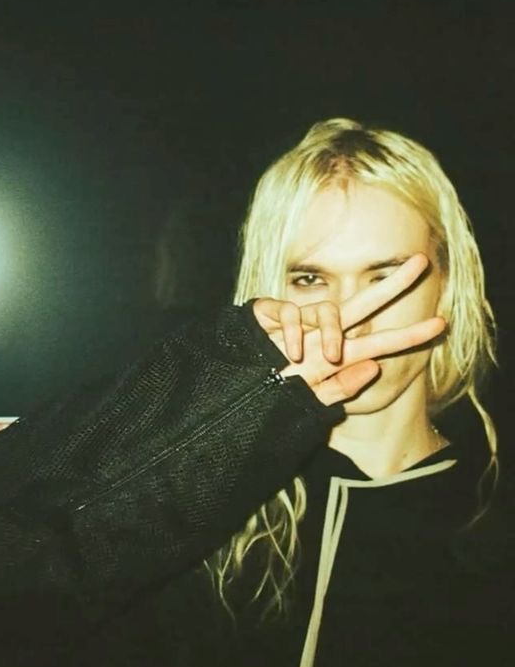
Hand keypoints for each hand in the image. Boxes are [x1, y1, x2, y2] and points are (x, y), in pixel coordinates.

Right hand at [252, 253, 445, 405]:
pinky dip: (294, 331)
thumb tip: (372, 365)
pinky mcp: (268, 316)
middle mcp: (319, 337)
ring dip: (333, 332)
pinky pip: (289, 312)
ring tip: (329, 357)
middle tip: (421, 263)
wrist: (225, 398)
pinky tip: (292, 353)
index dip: (409, 334)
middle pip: (362, 305)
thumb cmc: (266, 401)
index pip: (378, 342)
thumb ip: (339, 389)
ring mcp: (296, 325)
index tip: (442, 324)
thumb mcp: (306, 404)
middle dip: (392, 285)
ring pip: (328, 309)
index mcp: (334, 358)